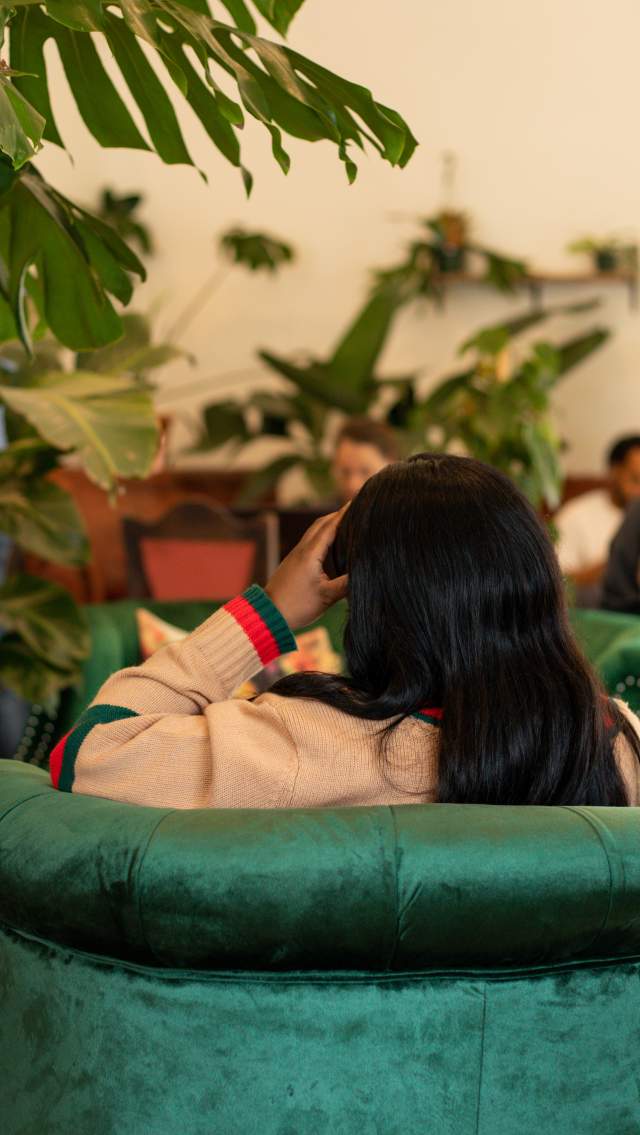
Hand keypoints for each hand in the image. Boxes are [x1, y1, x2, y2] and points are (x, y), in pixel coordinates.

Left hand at [265, 507, 348, 628]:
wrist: (268, 614)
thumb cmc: (296, 606)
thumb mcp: (326, 597)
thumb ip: (346, 584)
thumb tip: (366, 573)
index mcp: (310, 554)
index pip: (330, 526)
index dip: (345, 513)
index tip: (358, 501)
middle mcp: (302, 550)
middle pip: (321, 524)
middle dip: (338, 514)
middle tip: (355, 507)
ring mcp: (296, 555)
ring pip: (314, 532)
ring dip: (329, 523)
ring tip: (346, 521)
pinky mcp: (293, 563)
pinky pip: (310, 541)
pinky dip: (322, 535)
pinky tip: (330, 542)